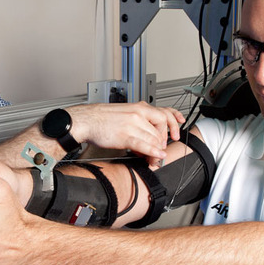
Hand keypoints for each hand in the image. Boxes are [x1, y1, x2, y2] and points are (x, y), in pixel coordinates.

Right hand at [67, 102, 184, 162]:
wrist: (87, 120)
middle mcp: (138, 114)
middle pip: (161, 129)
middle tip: (161, 149)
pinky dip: (153, 152)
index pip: (164, 113)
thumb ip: (139, 121)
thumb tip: (149, 134)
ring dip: (157, 150)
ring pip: (154, 138)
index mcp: (139, 107)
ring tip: (154, 157)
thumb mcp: (125, 113)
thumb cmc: (102, 118)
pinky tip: (157, 156)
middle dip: (164, 141)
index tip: (176, 131)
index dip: (173, 124)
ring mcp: (132, 124)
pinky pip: (144, 145)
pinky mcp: (126, 136)